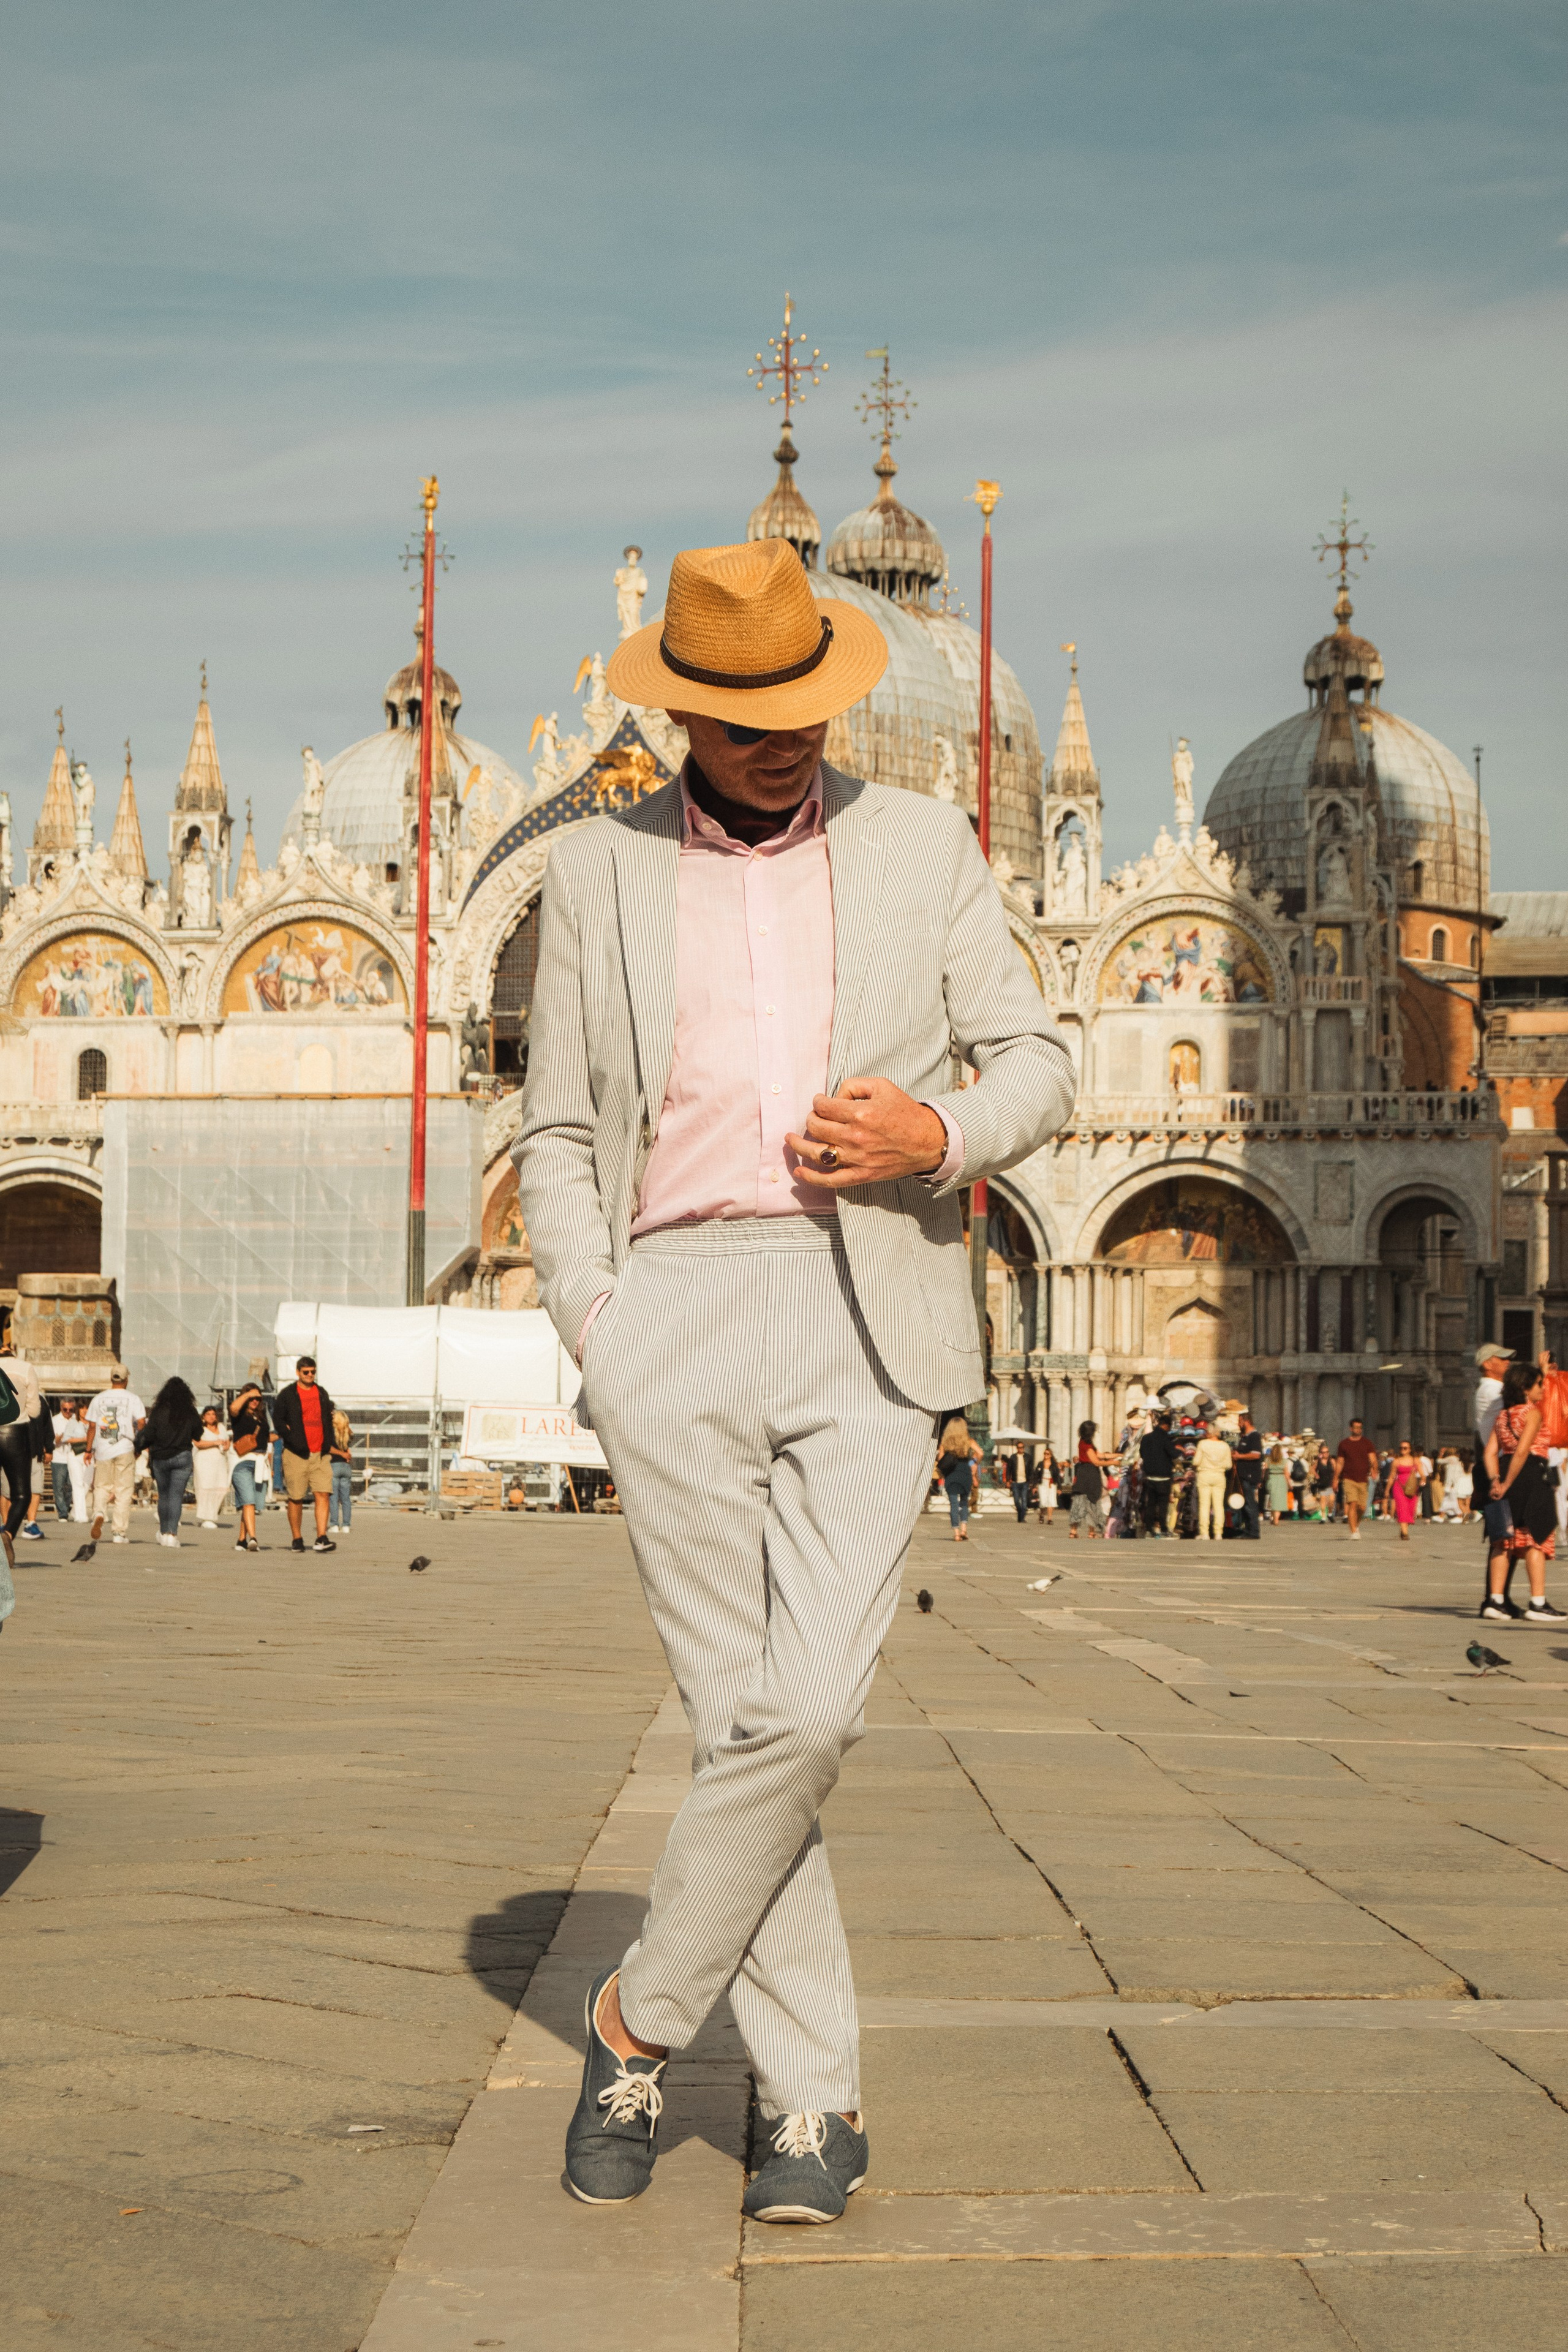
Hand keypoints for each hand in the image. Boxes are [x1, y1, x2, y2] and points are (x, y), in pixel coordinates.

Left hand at [786, 1075, 948, 1189]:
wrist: (928, 1141)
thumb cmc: (905, 1112)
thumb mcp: (882, 1086)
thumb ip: (854, 1085)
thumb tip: (833, 1096)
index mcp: (861, 1113)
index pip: (824, 1106)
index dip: (818, 1102)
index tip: (820, 1102)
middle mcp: (856, 1137)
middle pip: (817, 1127)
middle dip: (811, 1119)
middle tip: (814, 1117)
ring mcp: (857, 1159)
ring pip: (817, 1153)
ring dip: (799, 1145)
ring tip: (790, 1139)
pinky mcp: (861, 1175)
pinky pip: (830, 1180)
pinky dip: (812, 1178)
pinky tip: (799, 1172)